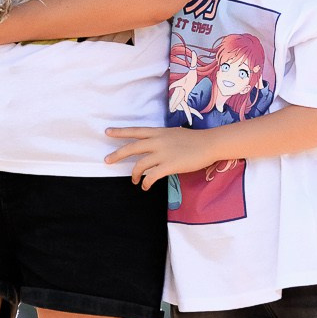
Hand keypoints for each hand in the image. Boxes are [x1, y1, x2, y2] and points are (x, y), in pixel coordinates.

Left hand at [104, 123, 222, 188]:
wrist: (209, 144)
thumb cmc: (194, 140)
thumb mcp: (173, 134)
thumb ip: (161, 139)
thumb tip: (153, 147)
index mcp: (158, 132)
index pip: (135, 131)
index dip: (120, 132)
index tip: (107, 132)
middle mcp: (157, 141)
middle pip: (132, 148)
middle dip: (117, 155)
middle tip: (107, 160)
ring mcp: (162, 153)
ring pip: (140, 165)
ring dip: (134, 175)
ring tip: (134, 181)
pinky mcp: (169, 165)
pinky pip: (151, 176)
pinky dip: (145, 182)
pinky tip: (145, 186)